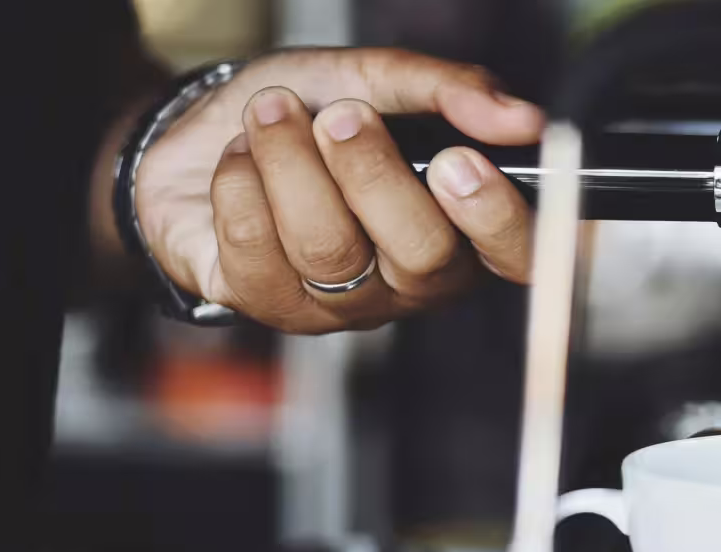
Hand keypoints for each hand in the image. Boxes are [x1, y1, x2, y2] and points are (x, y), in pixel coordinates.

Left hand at [135, 48, 541, 332]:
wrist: (198, 132)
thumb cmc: (302, 111)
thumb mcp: (373, 77)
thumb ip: (447, 90)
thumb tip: (521, 117)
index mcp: (461, 225)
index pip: (518, 256)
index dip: (497, 219)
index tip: (458, 159)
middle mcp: (411, 279)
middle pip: (423, 254)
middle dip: (373, 173)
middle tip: (341, 114)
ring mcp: (342, 303)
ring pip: (330, 249)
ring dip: (291, 162)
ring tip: (271, 113)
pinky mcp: (269, 305)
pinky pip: (257, 247)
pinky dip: (240, 181)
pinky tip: (239, 159)